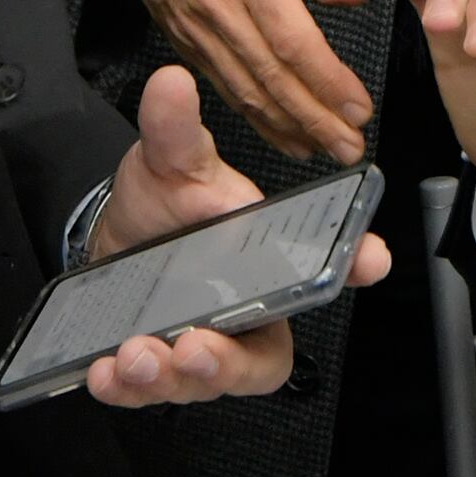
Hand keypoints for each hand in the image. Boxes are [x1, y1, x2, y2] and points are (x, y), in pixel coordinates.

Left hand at [81, 66, 389, 407]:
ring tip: (138, 355)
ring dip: (169, 379)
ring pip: (201, 384)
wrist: (116, 235)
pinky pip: (150, 393)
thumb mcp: (169, 161)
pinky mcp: (157, 368)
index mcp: (270, 264)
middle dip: (226, 365)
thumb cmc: (168, 204)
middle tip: (196, 348)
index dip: (353, 265)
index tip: (369, 257)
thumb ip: (175, 128)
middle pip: (259, 361)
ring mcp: (200, 347)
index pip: (327, 268)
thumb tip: (170, 83)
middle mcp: (245, 316)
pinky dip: (128, 388)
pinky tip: (106, 372)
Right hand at [132, 0, 375, 162]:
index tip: (359, 108)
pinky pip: (227, 91)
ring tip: (325, 150)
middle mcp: (223, 13)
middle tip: (350, 148)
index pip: (294, 42)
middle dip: (316, 119)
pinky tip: (283, 136)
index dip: (327, 81)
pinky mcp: (188, 48)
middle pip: (274, 78)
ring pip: (248, 93)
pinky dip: (258, 120)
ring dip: (289, 128)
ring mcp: (201, 35)